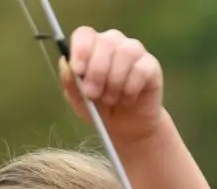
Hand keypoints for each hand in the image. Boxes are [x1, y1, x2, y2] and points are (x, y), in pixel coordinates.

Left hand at [59, 27, 164, 141]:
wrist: (126, 126)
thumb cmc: (100, 109)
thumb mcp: (79, 101)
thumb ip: (70, 83)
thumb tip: (66, 63)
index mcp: (92, 47)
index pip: (85, 34)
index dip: (81, 50)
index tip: (78, 71)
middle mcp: (113, 43)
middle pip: (105, 42)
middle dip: (97, 71)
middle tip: (93, 94)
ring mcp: (134, 51)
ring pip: (125, 53)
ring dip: (114, 81)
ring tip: (111, 99)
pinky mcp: (150, 65)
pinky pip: (141, 70)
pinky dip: (131, 88)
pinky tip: (127, 99)